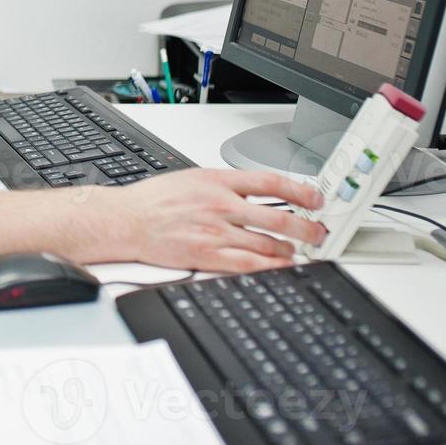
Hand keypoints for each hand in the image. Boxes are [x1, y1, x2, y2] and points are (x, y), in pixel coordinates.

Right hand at [115, 169, 325, 272]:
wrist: (127, 220)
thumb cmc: (155, 200)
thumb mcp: (193, 177)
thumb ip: (227, 184)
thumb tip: (258, 190)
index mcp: (217, 181)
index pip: (270, 182)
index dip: (300, 191)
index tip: (316, 199)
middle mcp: (220, 205)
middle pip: (277, 216)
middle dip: (305, 227)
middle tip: (317, 232)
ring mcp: (215, 231)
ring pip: (267, 243)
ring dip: (289, 249)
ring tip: (298, 251)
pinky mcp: (207, 254)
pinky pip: (248, 263)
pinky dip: (270, 266)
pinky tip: (281, 266)